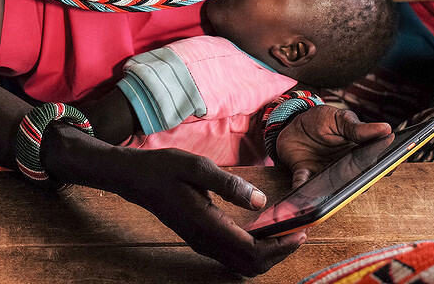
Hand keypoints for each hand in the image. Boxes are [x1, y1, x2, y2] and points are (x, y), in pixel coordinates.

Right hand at [105, 145, 304, 275]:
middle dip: (278, 255)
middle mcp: (204, 241)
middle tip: (298, 234)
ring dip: (266, 255)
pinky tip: (261, 232)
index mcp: (206, 224)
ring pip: (241, 265)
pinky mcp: (199, 239)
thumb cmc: (163, 168)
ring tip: (284, 233)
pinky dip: (252, 251)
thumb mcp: (197, 166)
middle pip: (250, 266)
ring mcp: (200, 243)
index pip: (252, 251)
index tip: (299, 232)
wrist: (134, 178)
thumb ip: (229, 185)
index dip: (279, 247)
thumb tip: (261, 201)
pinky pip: (231, 257)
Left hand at [275, 106, 392, 187]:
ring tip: (330, 193)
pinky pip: (303, 183)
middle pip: (355, 181)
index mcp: (357, 154)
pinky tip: (300, 188)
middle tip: (357, 183)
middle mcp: (344, 168)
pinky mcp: (305, 174)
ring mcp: (325, 173)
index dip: (382, 169)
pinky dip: (302, 187)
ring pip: (332, 188)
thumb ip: (359, 128)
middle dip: (356, 185)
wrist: (292, 123)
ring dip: (330, 192)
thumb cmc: (321, 121)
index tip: (387, 169)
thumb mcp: (340, 119)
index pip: (374, 164)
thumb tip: (386, 128)